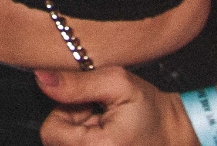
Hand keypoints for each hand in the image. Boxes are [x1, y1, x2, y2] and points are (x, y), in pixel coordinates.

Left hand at [36, 66, 196, 144]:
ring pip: (64, 145)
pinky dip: (85, 141)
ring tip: (104, 126)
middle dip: (72, 123)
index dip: (66, 113)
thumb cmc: (151, 111)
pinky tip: (105, 136)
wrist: (175, 134)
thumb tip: (41, 78)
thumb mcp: (117, 84)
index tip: (90, 106)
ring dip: (78, 133)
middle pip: (55, 140)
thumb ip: (76, 84)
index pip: (49, 131)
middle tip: (100, 116)